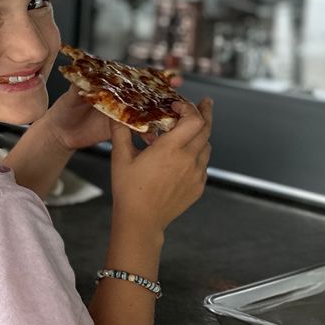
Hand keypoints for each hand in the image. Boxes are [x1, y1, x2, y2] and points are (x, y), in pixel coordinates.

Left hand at [41, 69, 184, 150]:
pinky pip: (139, 132)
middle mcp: (122, 100)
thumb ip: (79, 88)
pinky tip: (156, 139)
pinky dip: (149, 135)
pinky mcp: (122, 131)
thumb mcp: (71, 96)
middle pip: (148, 96)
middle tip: (181, 99)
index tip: (171, 76)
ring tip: (174, 121)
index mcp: (113, 87)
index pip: (136, 79)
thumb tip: (81, 77)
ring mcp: (124, 116)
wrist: (61, 133)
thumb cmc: (65, 109)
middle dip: (166, 97)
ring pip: (147, 114)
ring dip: (161, 117)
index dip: (154, 78)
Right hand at [108, 97, 212, 237]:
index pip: (193, 120)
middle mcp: (188, 160)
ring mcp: (196, 174)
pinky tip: (185, 156)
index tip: (179, 105)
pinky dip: (198, 154)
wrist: (141, 221)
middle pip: (207, 129)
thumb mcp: (120, 158)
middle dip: (206, 113)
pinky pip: (204, 164)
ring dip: (201, 134)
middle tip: (205, 103)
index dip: (189, 108)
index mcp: (170, 149)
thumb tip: (116, 115)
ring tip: (191, 130)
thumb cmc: (129, 190)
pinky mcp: (198, 186)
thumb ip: (121, 132)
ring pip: (207, 146)